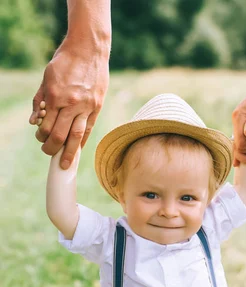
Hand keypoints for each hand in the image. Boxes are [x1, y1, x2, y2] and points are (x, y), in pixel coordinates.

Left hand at [29, 41, 108, 168]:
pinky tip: (77, 149)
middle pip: (60, 135)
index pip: (46, 126)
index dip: (41, 136)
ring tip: (65, 164)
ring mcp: (85, 106)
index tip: (40, 138)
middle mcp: (71, 104)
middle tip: (49, 153)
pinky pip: (88, 129)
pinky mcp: (96, 107)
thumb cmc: (65, 62)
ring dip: (69, 153)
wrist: (89, 49)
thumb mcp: (47, 78)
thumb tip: (34, 121)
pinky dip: (82, 141)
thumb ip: (40, 100)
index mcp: (56, 96)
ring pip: (76, 136)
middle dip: (52, 149)